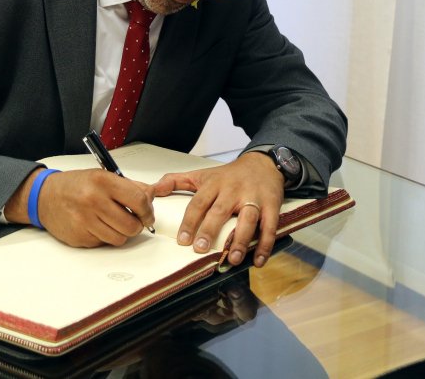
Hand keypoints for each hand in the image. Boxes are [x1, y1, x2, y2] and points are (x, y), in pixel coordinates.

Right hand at [4, 168, 154, 247]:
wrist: (45, 196)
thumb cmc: (76, 185)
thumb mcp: (102, 176)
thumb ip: (130, 186)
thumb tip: (152, 195)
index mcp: (102, 181)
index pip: (138, 200)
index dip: (148, 211)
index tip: (148, 214)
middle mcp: (93, 200)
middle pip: (131, 225)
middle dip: (136, 225)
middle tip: (133, 220)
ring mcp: (84, 220)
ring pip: (119, 238)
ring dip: (121, 233)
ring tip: (113, 222)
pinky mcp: (79, 237)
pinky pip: (104, 243)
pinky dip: (105, 237)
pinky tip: (97, 225)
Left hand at [152, 152, 283, 266]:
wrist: (262, 163)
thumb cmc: (229, 175)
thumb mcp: (201, 174)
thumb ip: (176, 181)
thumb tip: (153, 190)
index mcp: (214, 183)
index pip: (199, 202)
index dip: (190, 221)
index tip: (182, 240)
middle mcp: (233, 190)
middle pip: (220, 210)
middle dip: (210, 230)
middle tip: (201, 249)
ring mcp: (253, 198)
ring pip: (247, 219)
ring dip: (240, 240)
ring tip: (233, 258)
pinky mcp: (271, 205)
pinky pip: (269, 226)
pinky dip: (265, 244)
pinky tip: (258, 260)